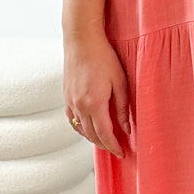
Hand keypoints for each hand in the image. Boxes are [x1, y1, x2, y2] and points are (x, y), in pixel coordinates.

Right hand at [63, 32, 132, 157]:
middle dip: (104, 145)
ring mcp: (70, 102)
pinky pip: (72, 120)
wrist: (81, 40)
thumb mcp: (120, 82)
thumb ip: (123, 107)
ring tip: (105, 140)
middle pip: (91, 135)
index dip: (114, 146)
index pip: (105, 134)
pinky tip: (89, 127)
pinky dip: (81, 128)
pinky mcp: (66, 96)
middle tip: (116, 149)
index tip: (122, 153)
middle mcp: (79, 106)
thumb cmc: (104, 57)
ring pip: (80, 129)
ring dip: (92, 138)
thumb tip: (127, 128)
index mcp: (94, 104)